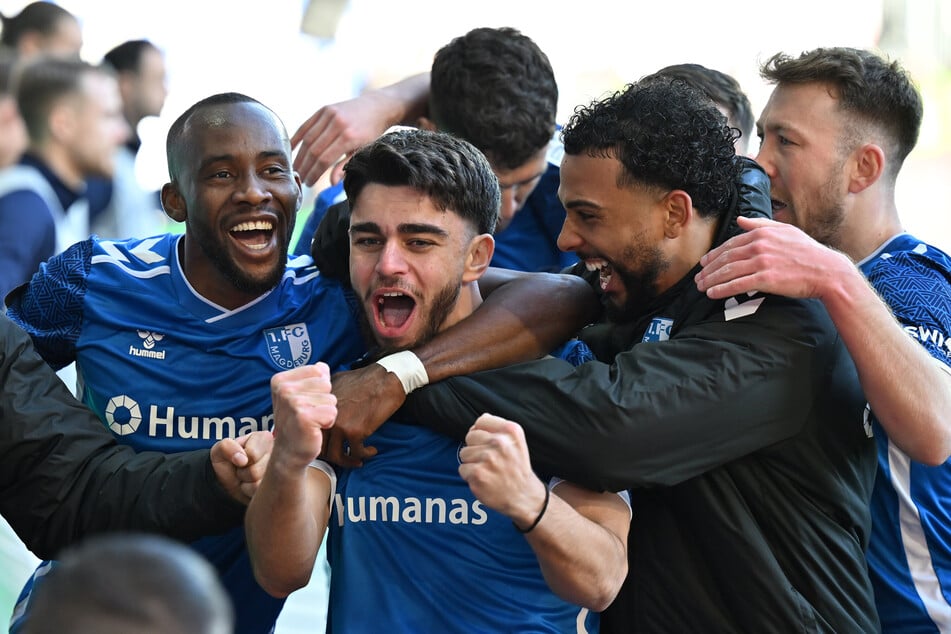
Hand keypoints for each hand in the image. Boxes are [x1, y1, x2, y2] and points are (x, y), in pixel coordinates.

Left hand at [211, 431, 273, 504]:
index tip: (240, 458)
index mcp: (265, 438)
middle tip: (243, 469)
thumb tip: (242, 459)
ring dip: (247, 484)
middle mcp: (278, 453)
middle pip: (255, 471)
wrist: (229, 484)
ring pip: (258, 485)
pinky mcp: (280, 487)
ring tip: (248, 477)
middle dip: (243, 473)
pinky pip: (261, 494)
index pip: (252, 454)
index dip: (240, 460)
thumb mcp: (219, 452)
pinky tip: (254, 485)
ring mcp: (282, 471)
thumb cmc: (228, 464)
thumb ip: (226, 447)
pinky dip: (251, 492)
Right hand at [270, 363, 336, 469]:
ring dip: (325, 412)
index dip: (318, 389)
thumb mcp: (300, 395)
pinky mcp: (304, 417)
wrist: (289, 452)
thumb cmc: (297, 422)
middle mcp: (284, 388)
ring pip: (331, 399)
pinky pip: (332, 412)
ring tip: (310, 421)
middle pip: (326, 384)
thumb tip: (323, 366)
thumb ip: (312, 378)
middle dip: (323, 400)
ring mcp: (292, 402)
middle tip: (308, 414)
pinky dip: (327, 423)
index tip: (305, 403)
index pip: (318, 370)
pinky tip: (314, 429)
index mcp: (281, 380)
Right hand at [291, 93, 395, 186]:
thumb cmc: (371, 134)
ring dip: (299, 155)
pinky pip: (306, 125)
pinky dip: (297, 137)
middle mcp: (338, 124)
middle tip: (299, 178)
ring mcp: (329, 114)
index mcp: (349, 138)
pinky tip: (290, 149)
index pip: (324, 159)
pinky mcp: (324, 109)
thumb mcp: (363, 151)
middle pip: (314, 150)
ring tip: (295, 168)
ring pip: (308, 138)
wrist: (377, 107)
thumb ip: (346, 166)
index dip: (314, 173)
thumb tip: (332, 183)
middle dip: (305, 166)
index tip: (308, 183)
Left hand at [323, 363, 404, 466]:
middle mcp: (324, 418)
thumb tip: (322, 406)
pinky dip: (365, 455)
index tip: (333, 446)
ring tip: (357, 460)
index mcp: (318, 407)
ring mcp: (339, 426)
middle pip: (321, 448)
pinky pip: (356, 453)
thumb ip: (325, 396)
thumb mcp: (336, 381)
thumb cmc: (365, 379)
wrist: (385, 379)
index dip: (322, 444)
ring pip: (336, 456)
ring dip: (347, 462)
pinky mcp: (356, 432)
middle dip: (333, 456)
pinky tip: (372, 450)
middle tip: (344, 456)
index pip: (312, 434)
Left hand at [458, 413, 546, 527]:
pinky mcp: (477, 474)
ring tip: (488, 470)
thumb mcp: (516, 441)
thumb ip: (497, 428)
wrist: (523, 495)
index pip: (481, 421)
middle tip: (490, 460)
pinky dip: (470, 476)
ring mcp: (488, 458)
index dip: (481, 433)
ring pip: (464, 453)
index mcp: (510, 431)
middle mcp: (500, 442)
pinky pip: (462, 469)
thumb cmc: (516, 467)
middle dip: (476, 448)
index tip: (489, 444)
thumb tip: (474, 426)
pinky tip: (484, 479)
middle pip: (470, 436)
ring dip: (472, 463)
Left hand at [695, 216, 853, 299]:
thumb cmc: (807, 252)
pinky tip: (712, 294)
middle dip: (708, 269)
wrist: (827, 271)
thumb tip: (741, 220)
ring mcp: (762, 262)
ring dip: (711, 280)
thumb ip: (760, 225)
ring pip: (728, 271)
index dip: (714, 255)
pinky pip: (737, 285)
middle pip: (726, 258)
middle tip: (698, 278)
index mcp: (761, 234)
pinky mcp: (766, 279)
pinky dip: (722, 289)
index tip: (704, 263)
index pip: (730, 244)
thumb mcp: (785, 231)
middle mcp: (759, 246)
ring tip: (701, 287)